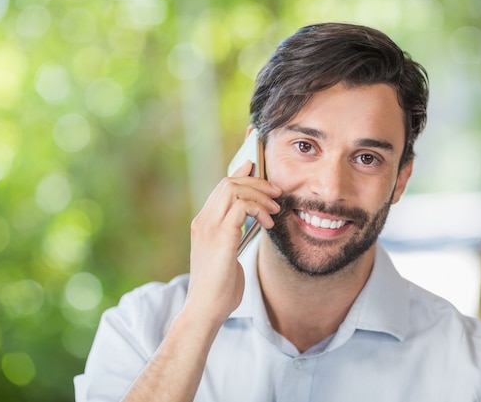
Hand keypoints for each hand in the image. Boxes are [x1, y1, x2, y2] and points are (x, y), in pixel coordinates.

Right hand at [185, 160, 281, 325]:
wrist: (206, 310)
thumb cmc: (219, 288)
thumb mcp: (227, 256)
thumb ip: (234, 236)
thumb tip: (252, 224)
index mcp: (203, 224)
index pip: (222, 187)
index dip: (242, 174)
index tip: (260, 170)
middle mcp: (204, 221)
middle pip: (229, 182)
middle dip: (257, 182)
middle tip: (277, 192)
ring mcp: (210, 228)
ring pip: (234, 189)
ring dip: (261, 194)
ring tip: (275, 208)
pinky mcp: (221, 237)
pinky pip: (241, 206)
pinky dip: (259, 209)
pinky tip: (269, 223)